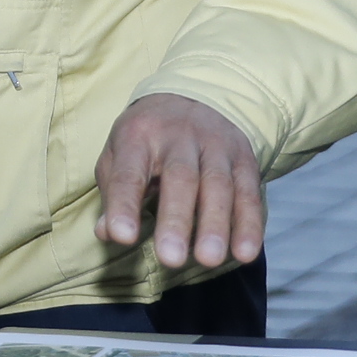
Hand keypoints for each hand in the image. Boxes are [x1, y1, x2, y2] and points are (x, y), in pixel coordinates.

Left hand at [95, 91, 264, 269]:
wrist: (195, 96)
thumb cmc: (147, 139)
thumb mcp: (119, 155)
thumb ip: (113, 195)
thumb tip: (107, 232)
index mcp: (138, 136)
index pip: (128, 173)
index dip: (124, 205)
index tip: (122, 236)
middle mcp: (179, 136)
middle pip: (180, 177)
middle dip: (176, 219)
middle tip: (171, 258)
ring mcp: (215, 145)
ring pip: (218, 185)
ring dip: (215, 224)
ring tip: (209, 260)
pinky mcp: (244, 158)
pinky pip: (248, 192)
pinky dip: (249, 224)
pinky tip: (245, 252)